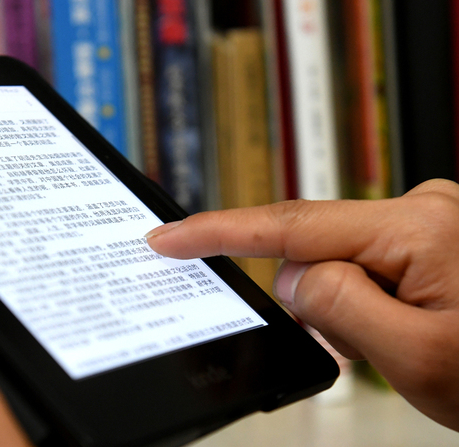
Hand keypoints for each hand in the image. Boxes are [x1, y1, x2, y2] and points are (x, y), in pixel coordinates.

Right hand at [146, 179, 458, 431]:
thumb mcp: (413, 359)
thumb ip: (336, 305)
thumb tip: (292, 273)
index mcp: (418, 229)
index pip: (290, 225)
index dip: (219, 232)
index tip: (170, 237)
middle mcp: (421, 208)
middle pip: (314, 247)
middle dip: (314, 298)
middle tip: (364, 344)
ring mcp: (425, 219)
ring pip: (338, 260)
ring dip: (346, 304)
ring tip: (401, 339)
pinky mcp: (425, 234)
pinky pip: (362, 262)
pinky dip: (362, 298)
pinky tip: (402, 323)